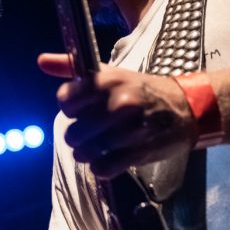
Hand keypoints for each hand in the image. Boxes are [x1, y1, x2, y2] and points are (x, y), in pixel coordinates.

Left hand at [38, 53, 196, 177]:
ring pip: (85, 152)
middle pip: (73, 132)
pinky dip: (102, 167)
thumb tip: (41, 61)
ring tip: (100, 147)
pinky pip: (103, 168)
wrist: (187, 107)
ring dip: (88, 153)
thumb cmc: (143, 90)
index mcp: (107, 80)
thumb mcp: (111, 73)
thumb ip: (73, 68)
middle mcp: (118, 103)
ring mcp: (129, 129)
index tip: (81, 110)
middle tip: (93, 132)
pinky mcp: (139, 151)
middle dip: (79, 136)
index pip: (65, 101)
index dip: (70, 109)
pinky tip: (111, 159)